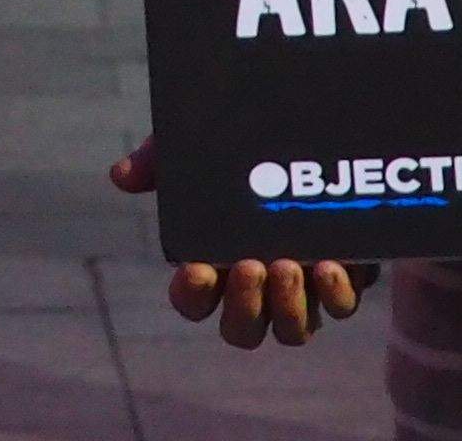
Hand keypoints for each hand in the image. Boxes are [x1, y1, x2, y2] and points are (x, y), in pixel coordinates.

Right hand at [112, 142, 366, 345]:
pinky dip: (334, 295)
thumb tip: (120, 176)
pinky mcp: (341, 277)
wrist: (305, 128)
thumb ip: (156, 161)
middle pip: (243, 331)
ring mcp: (299, 288)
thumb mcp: (193, 148)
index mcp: (213, 262)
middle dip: (245, 307)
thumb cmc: (236, 148)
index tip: (197, 269)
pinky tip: (328, 265)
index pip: (192, 301)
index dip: (191, 296)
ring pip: (292, 332)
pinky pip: (340, 307)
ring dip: (288, 308)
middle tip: (250, 265)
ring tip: (287, 265)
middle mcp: (255, 287)